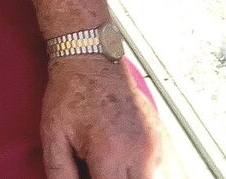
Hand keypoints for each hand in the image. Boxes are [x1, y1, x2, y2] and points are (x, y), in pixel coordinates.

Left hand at [42, 58, 177, 177]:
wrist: (91, 59)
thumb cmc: (71, 92)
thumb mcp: (53, 134)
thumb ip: (60, 172)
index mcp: (110, 152)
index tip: (90, 177)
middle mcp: (140, 152)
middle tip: (101, 172)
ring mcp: (157, 147)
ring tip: (116, 168)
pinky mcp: (165, 141)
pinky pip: (171, 172)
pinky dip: (156, 176)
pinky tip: (134, 169)